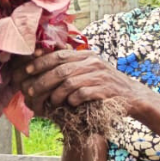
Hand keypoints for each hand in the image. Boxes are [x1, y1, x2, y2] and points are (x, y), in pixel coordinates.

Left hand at [14, 50, 146, 116]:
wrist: (132, 96)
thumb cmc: (105, 84)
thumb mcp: (90, 69)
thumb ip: (73, 65)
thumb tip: (44, 64)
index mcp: (87, 55)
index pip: (59, 55)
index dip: (41, 62)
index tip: (27, 69)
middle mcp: (93, 62)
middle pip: (61, 69)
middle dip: (43, 81)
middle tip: (31, 91)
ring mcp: (99, 75)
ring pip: (69, 83)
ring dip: (56, 94)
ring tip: (51, 102)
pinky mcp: (105, 90)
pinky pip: (82, 94)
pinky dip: (72, 100)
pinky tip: (70, 105)